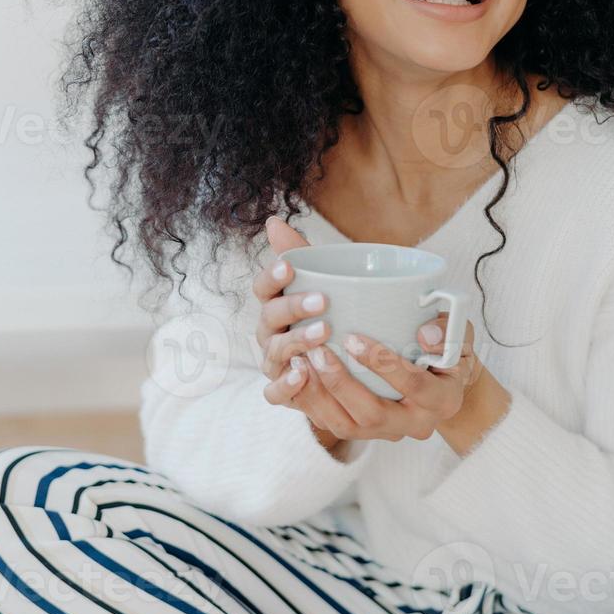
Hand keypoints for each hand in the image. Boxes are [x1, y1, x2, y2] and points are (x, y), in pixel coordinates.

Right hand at [250, 215, 340, 446]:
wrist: (350, 370)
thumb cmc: (335, 320)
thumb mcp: (328, 286)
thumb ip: (304, 256)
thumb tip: (272, 220)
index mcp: (276, 306)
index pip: (264, 287)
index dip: (272, 276)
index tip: (291, 264)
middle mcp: (270, 334)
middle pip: (268, 318)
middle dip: (292, 307)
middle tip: (322, 301)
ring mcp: (274, 364)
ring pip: (274, 353)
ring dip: (295, 342)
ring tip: (323, 334)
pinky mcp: (284, 393)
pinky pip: (275, 392)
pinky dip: (286, 385)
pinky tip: (303, 374)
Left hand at [255, 216, 483, 442]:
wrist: (441, 378)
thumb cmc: (447, 346)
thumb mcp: (457, 331)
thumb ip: (447, 326)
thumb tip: (425, 331)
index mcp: (443, 399)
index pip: (415, 386)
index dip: (384, 364)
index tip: (354, 338)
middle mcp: (416, 424)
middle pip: (373, 415)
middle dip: (341, 384)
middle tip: (318, 351)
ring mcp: (387, 433)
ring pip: (346, 426)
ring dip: (319, 395)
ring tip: (300, 361)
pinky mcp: (364, 433)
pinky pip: (331, 425)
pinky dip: (310, 402)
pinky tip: (296, 374)